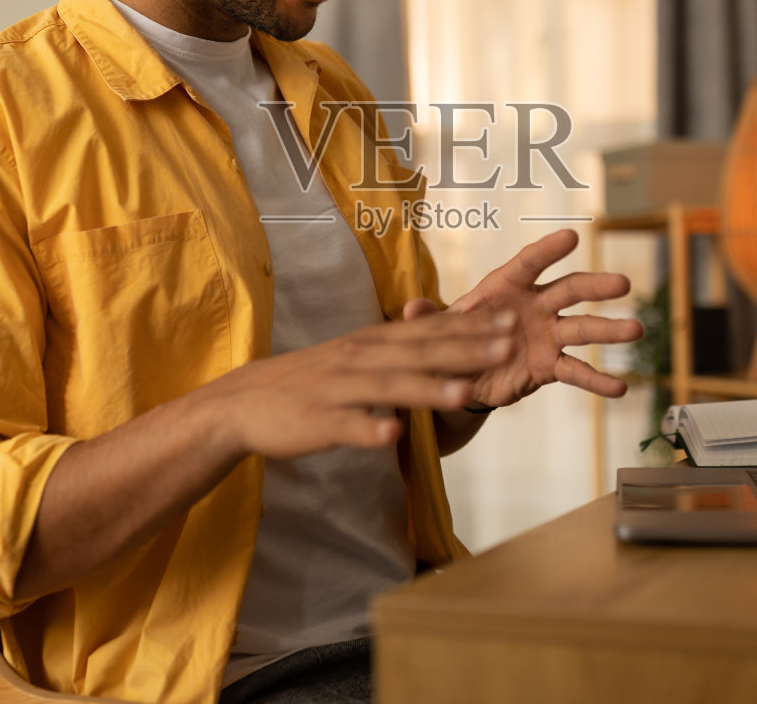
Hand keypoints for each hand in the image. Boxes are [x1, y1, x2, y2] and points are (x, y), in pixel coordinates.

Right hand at [206, 310, 515, 459]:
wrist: (245, 402)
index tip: (511, 321)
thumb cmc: (311, 381)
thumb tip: (450, 345)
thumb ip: (400, 351)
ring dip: (428, 389)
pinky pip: (348, 426)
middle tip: (509, 344)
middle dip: (467, 349)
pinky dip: (370, 429)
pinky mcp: (318, 422)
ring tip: (466, 393)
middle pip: (420, 352)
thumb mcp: (357, 357)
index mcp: (373, 342)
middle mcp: (359, 358)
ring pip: (389, 387)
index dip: (472, 327)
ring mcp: (339, 390)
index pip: (430, 331)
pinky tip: (393, 436)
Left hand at [412, 229, 641, 408]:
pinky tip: (621, 388)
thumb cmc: (452, 337)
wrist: (460, 375)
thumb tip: (409, 309)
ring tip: (635, 330)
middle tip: (622, 283)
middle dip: (595, 286)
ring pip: (582, 329)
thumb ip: (427, 319)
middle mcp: (534, 306)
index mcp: (505, 286)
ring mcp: (546, 335)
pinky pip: (576, 371)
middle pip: (569, 290)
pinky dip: (597, 380)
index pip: (529, 263)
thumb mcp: (436, 329)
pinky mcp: (549, 367)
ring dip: (609, 330)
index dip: (548, 250)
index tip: (572, 236)